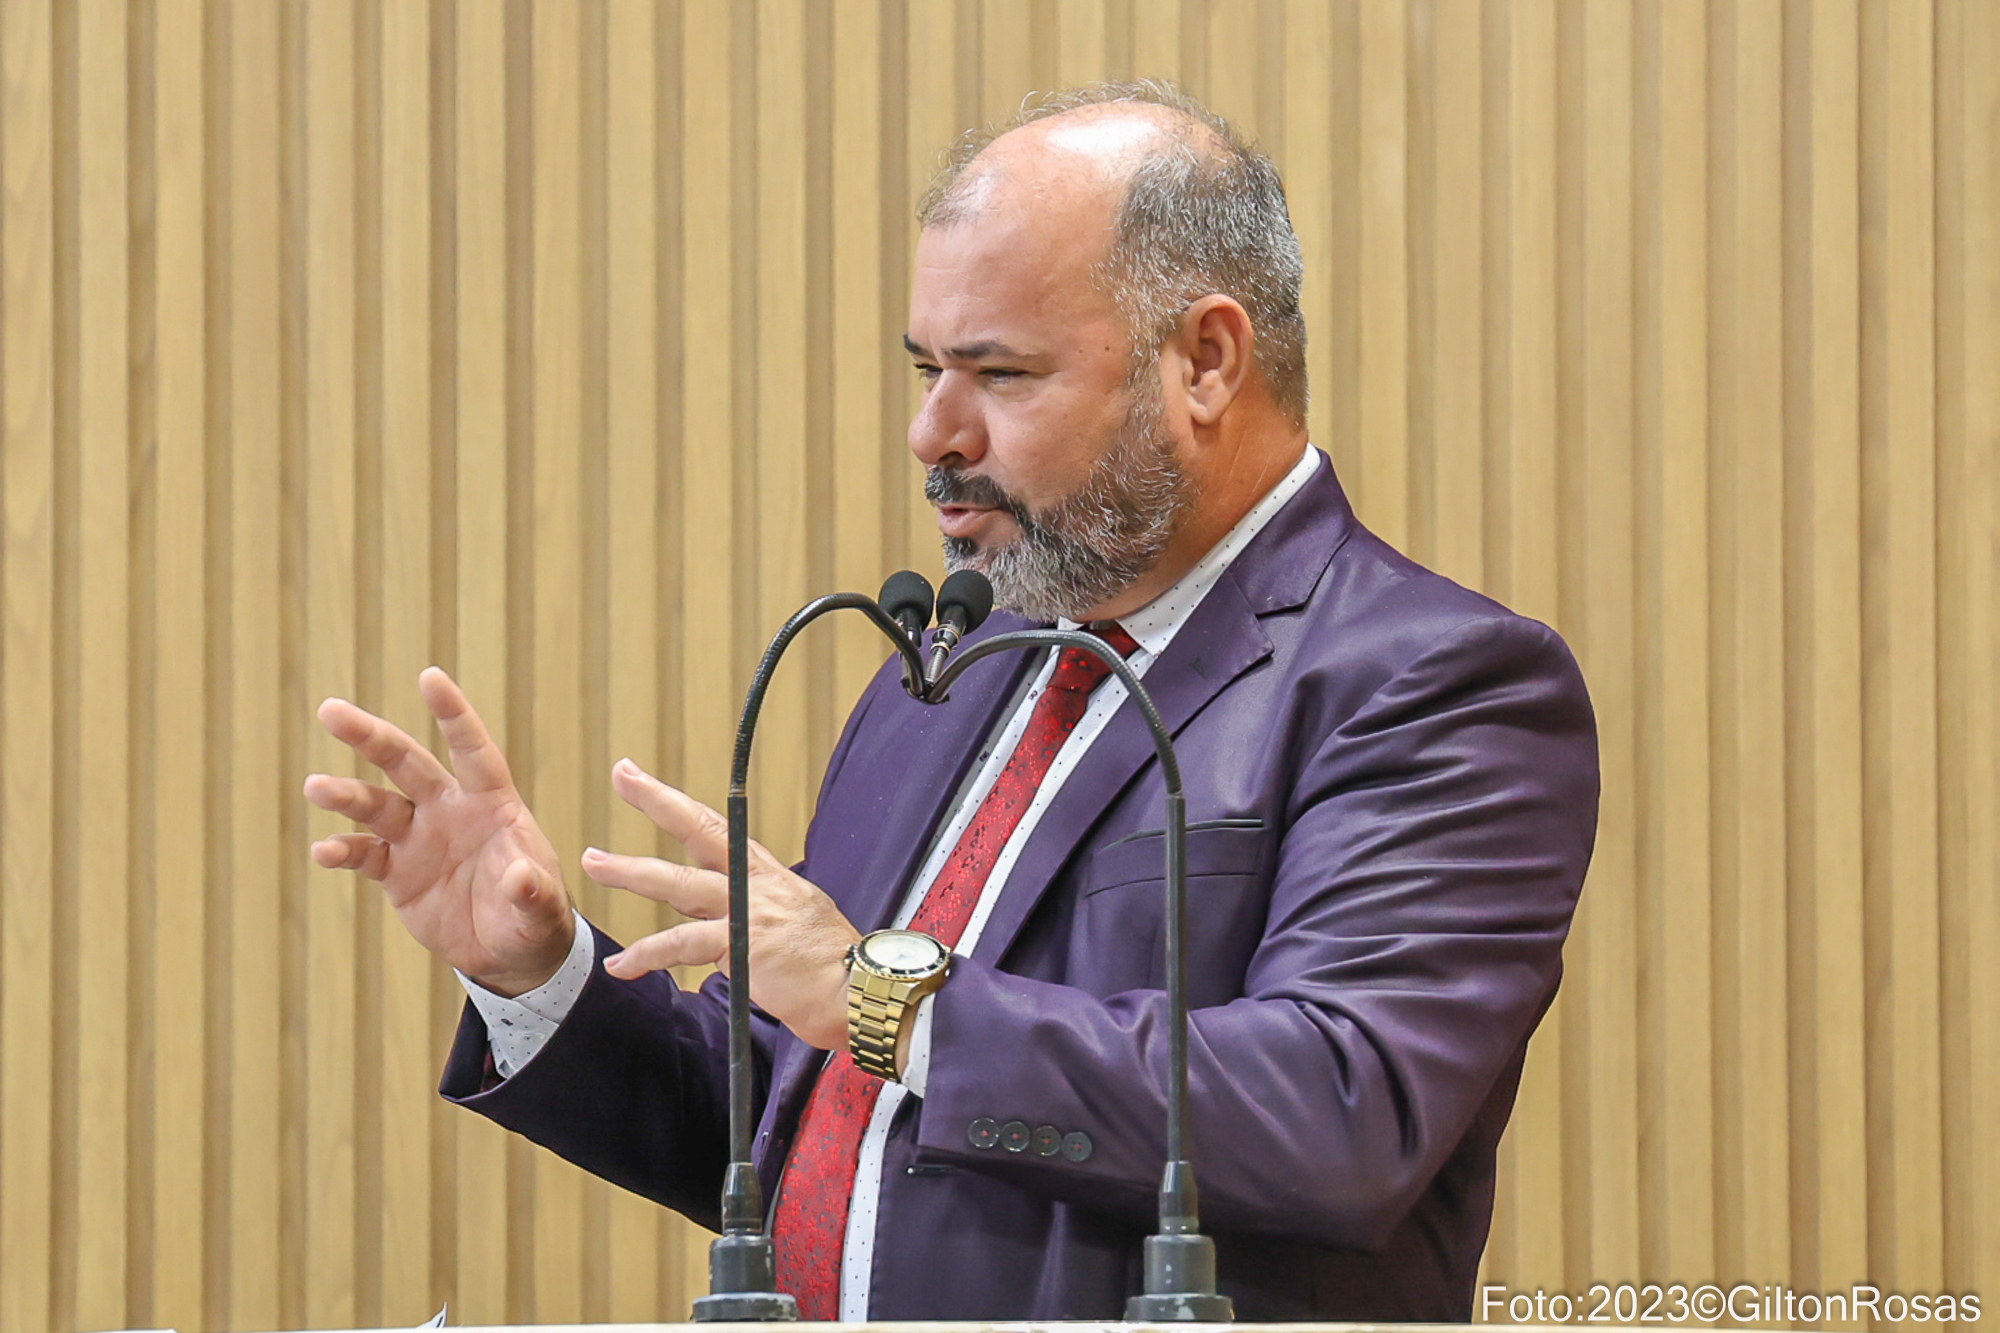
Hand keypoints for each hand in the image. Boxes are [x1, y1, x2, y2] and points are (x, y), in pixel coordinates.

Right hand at [304, 667, 574, 996]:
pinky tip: (324, 851)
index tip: (429, 677)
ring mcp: (418, 838)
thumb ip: (531, 891)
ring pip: (375, 805)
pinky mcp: (396, 872)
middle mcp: (449, 810)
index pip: (472, 750)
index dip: (453, 714)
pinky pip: (363, 854)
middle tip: (330, 711)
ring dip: (345, 795)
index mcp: (492, 803)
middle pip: (406, 762)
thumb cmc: (535, 917)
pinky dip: (342, 851)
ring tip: (316, 787)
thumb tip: (519, 877)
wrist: (508, 954)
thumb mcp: (542, 909)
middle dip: (371, 736)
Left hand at [581, 758, 859, 1049]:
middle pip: (700, 831)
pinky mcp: (741, 946)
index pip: (719, 829)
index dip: (680, 804)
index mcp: (769, 876)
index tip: (646, 779)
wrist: (861, 989)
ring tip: (595, 862)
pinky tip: (622, 965)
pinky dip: (648, 954)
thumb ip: (759, 920)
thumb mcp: (798, 924)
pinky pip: (682, 945)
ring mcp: (748, 911)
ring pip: (679, 883)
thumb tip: (731, 936)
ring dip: (632, 872)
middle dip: (658, 800)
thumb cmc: (833, 966)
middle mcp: (757, 884)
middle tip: (623, 774)